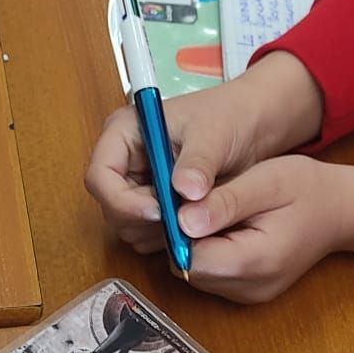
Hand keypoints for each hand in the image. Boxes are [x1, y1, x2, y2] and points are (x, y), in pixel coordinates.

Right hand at [84, 53, 322, 253]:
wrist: (253, 126)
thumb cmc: (229, 116)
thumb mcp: (214, 134)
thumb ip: (198, 163)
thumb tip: (184, 190)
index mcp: (124, 133)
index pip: (100, 176)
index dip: (122, 200)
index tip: (158, 211)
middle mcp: (124, 160)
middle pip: (110, 206)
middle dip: (143, 219)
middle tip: (183, 218)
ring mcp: (138, 184)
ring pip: (127, 224)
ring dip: (156, 231)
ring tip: (194, 216)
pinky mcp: (153, 203)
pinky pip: (146, 232)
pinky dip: (167, 236)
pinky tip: (195, 221)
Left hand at [179, 158, 353, 303]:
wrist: (343, 212)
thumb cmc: (308, 189)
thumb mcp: (267, 181)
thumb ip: (225, 202)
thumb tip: (182, 220)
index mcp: (255, 262)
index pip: (189, 257)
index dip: (178, 228)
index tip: (187, 198)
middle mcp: (249, 288)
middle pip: (188, 268)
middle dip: (184, 235)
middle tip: (203, 200)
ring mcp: (247, 295)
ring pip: (195, 272)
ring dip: (195, 242)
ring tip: (218, 210)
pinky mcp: (246, 291)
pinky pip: (210, 274)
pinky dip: (209, 250)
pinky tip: (226, 226)